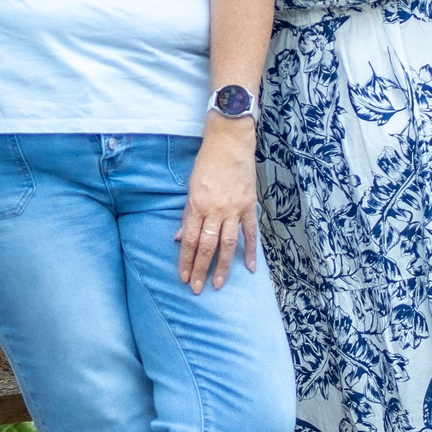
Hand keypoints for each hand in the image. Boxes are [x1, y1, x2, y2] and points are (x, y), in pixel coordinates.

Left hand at [178, 125, 260, 291]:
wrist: (230, 142)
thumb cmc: (207, 163)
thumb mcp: (190, 187)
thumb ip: (187, 215)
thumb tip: (180, 239)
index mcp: (198, 205)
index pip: (190, 240)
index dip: (186, 261)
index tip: (183, 277)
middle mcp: (216, 210)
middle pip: (208, 246)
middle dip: (201, 269)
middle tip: (197, 289)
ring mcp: (235, 209)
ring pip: (228, 244)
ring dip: (223, 266)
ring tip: (219, 284)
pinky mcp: (249, 206)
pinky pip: (251, 233)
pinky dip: (251, 251)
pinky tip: (251, 268)